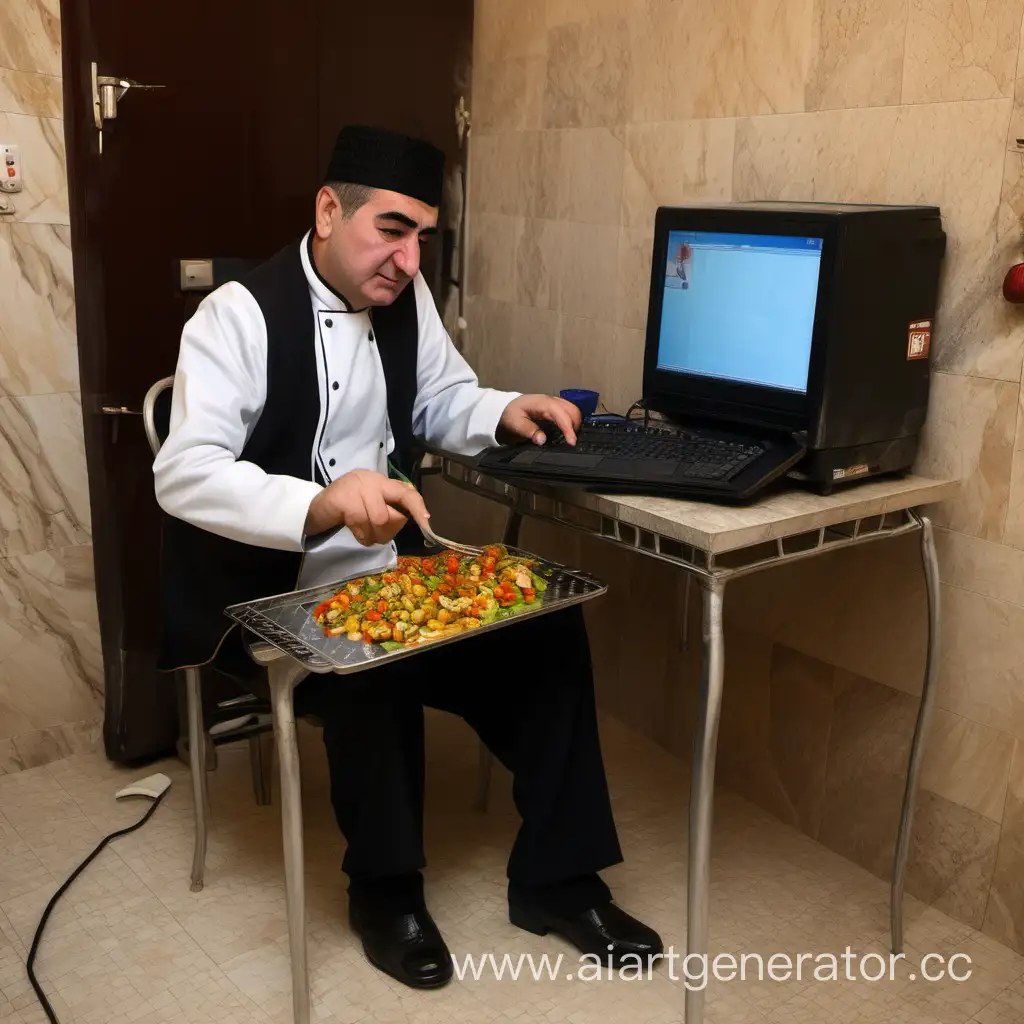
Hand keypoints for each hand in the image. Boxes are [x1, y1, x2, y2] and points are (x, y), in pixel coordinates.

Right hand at [304, 469, 430, 545]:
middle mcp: (371, 480)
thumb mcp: (372, 502)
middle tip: (375, 532)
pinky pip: (360, 523)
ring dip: (371, 535)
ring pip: (378, 521)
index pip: (406, 491)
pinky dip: (360, 534)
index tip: (427, 522)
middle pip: (392, 514)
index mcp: (382, 482)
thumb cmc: (350, 506)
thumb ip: (391, 505)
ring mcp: (357, 487)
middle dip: (387, 531)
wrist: (318, 506)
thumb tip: (417, 518)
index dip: (418, 507)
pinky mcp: (343, 499)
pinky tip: (354, 530)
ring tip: (363, 532)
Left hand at [498, 394, 581, 446]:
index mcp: (541, 403)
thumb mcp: (514, 425)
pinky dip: (572, 422)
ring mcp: (554, 402)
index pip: (560, 413)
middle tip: (571, 442)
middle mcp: (551, 400)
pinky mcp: (555, 407)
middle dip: (575, 426)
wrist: (504, 409)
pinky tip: (567, 432)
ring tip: (570, 438)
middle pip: (572, 409)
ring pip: (573, 410)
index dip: (568, 428)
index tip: (572, 442)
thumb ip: (528, 431)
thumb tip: (542, 439)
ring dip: (575, 424)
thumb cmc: (509, 416)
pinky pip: (569, 412)